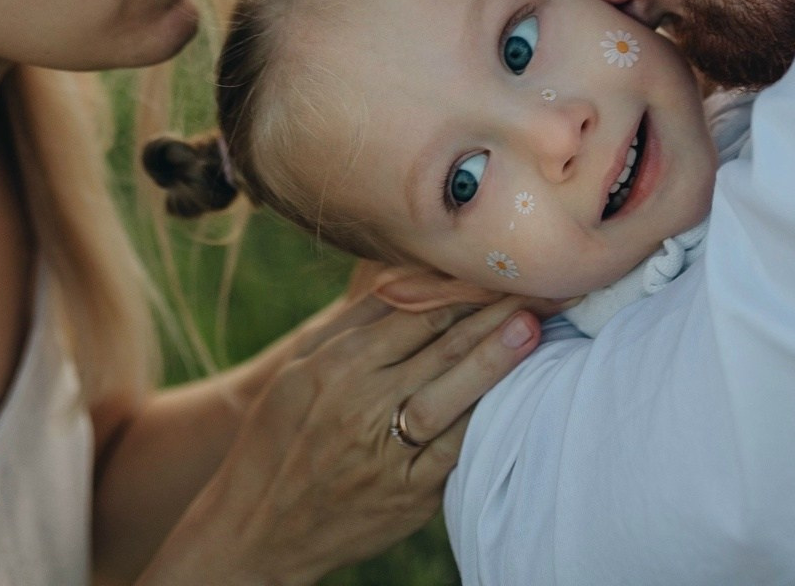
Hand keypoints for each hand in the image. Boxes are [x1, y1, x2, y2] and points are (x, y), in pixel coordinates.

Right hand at [142, 299, 540, 585]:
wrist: (257, 528)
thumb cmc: (277, 436)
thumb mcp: (299, 368)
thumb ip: (352, 324)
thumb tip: (404, 276)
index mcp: (338, 364)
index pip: (415, 313)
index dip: (461, 287)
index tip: (496, 266)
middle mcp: (363, 403)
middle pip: (440, 345)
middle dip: (491, 312)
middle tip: (537, 284)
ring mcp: (387, 451)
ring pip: (451, 394)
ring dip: (495, 359)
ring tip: (533, 327)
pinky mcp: (407, 494)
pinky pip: (453, 452)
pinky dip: (483, 421)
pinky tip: (514, 397)